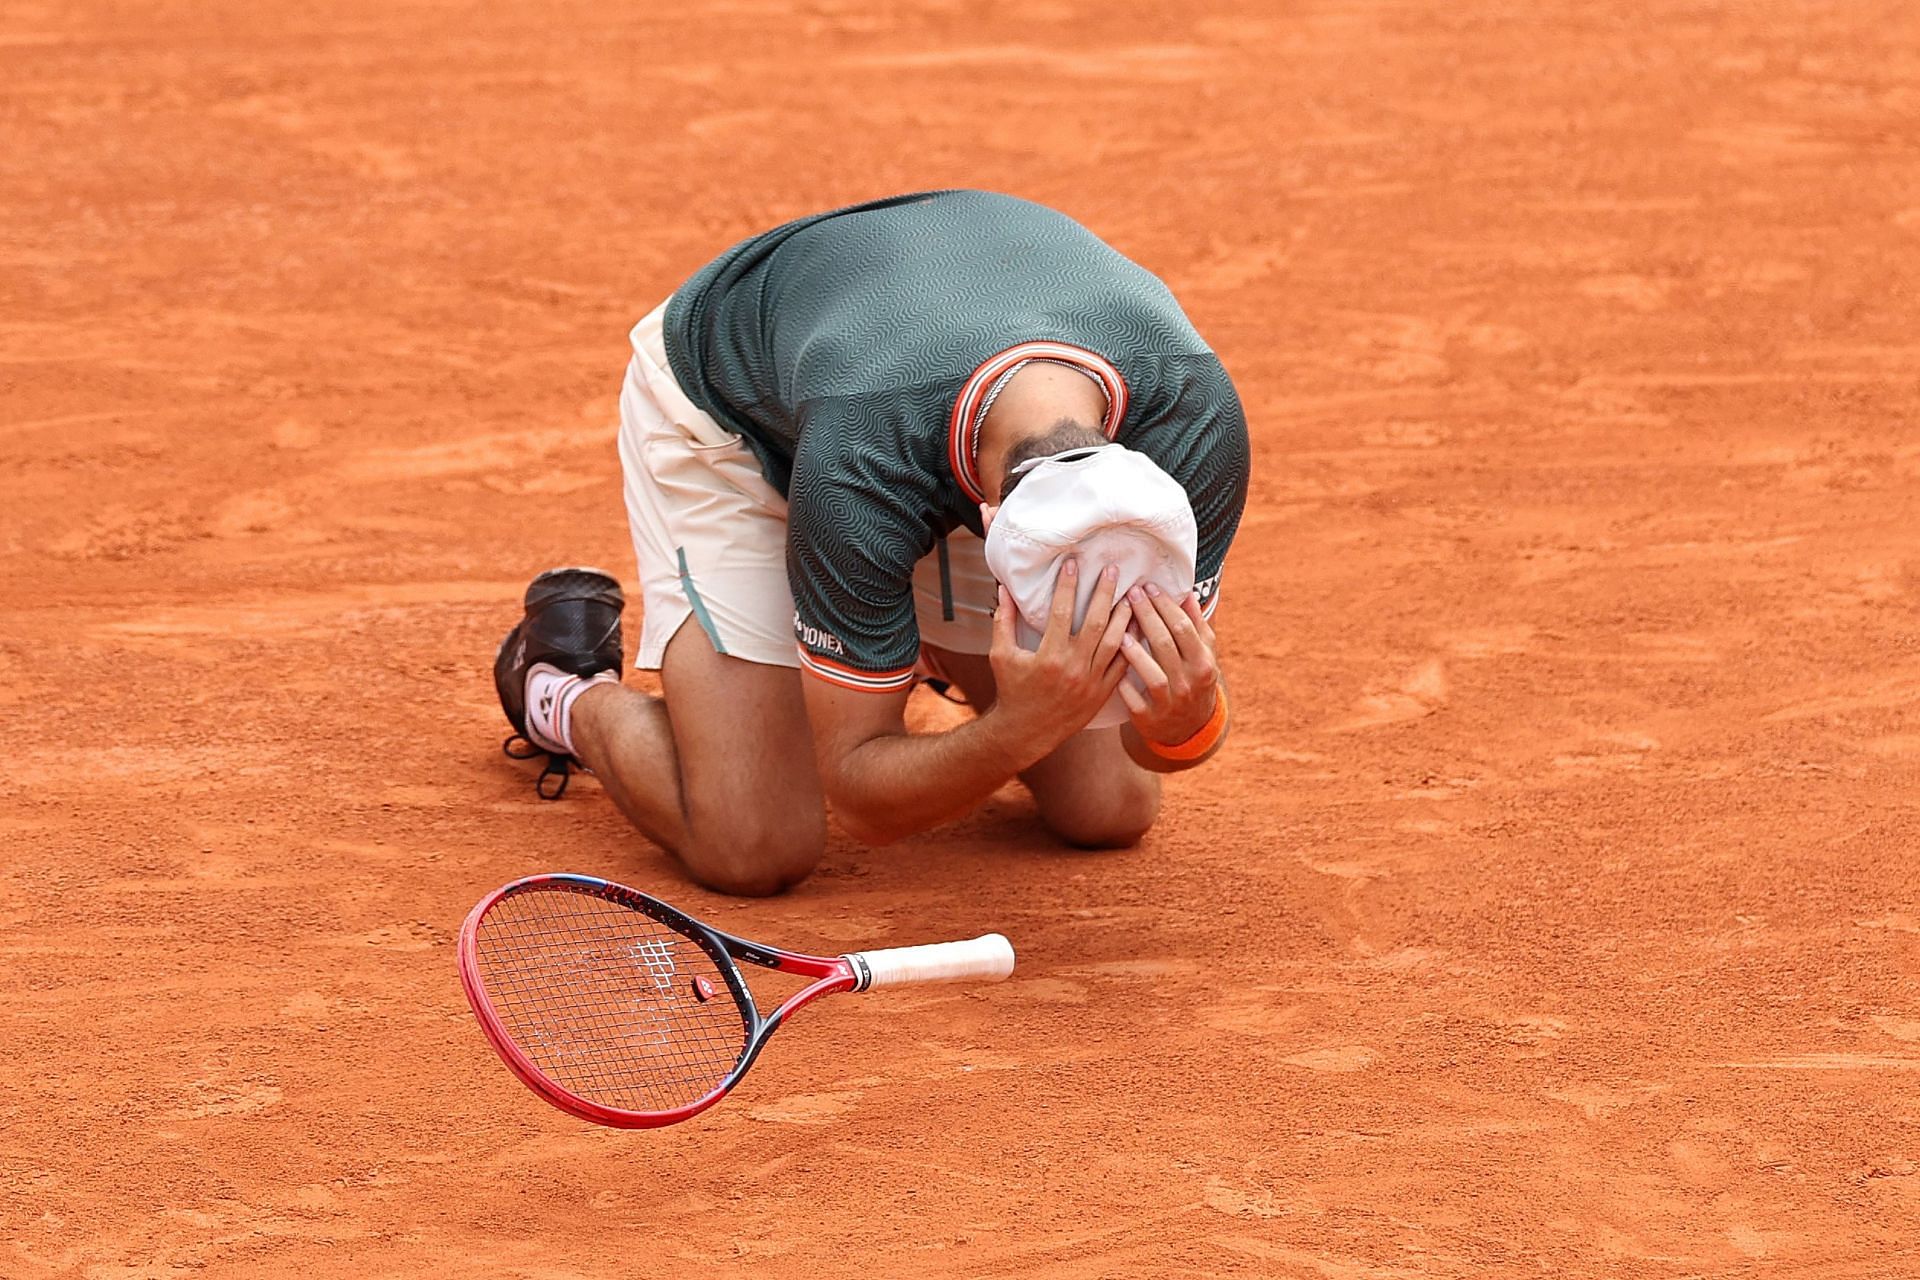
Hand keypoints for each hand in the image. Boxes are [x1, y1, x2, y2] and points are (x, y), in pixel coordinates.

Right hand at [987, 559, 1131, 763]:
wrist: (1026, 732)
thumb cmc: (1012, 691)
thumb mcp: (1001, 655)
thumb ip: (1003, 620)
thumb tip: (1003, 589)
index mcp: (1049, 656)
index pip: (1062, 612)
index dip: (1067, 585)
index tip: (1073, 565)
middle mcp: (1073, 667)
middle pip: (1096, 622)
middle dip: (1105, 592)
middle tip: (1112, 570)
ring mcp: (1091, 681)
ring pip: (1116, 642)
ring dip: (1124, 615)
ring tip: (1131, 593)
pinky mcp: (1102, 693)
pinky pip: (1122, 665)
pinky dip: (1132, 644)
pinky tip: (1136, 626)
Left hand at [1117, 585, 1219, 743]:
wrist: (1190, 728)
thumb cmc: (1193, 680)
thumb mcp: (1202, 654)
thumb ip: (1195, 625)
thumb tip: (1186, 593)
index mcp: (1203, 662)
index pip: (1182, 627)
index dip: (1165, 605)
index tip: (1148, 587)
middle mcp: (1188, 682)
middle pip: (1165, 644)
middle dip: (1146, 616)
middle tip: (1130, 594)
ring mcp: (1169, 703)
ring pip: (1152, 674)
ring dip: (1135, 651)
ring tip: (1120, 629)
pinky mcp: (1149, 718)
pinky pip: (1134, 700)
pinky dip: (1124, 685)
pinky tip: (1112, 666)